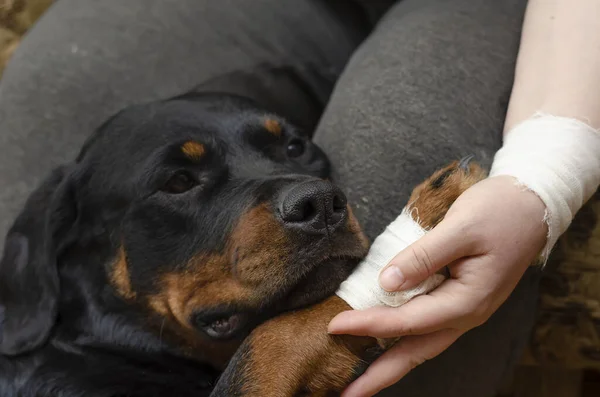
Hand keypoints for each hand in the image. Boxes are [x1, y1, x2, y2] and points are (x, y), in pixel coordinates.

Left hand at [327, 175, 547, 396]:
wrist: (532, 207)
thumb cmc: (500, 213)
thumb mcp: (461, 228)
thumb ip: (423, 257)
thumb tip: (386, 282)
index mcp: (466, 301)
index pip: (407, 321)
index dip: (369, 324)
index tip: (335, 326)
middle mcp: (465, 314)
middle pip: (416, 352)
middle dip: (380, 375)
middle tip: (347, 394)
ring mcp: (463, 310)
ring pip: (421, 345)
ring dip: (390, 364)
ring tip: (361, 380)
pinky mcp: (458, 300)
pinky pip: (426, 329)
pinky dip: (402, 340)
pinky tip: (385, 343)